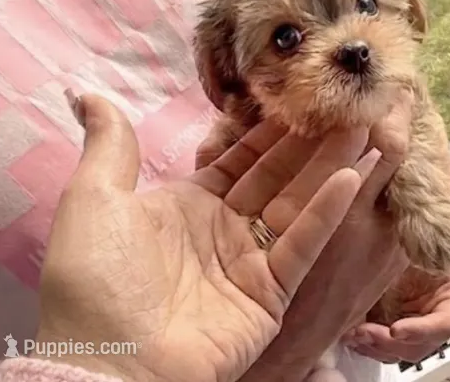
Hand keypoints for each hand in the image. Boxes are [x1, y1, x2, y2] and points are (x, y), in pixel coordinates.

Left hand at [35, 93, 379, 381]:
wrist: (109, 362)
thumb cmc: (96, 278)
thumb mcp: (94, 200)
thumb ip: (110, 145)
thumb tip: (89, 94)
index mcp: (189, 204)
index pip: (241, 158)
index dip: (271, 129)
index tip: (301, 94)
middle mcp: (224, 228)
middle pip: (277, 176)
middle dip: (309, 141)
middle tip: (344, 105)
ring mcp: (250, 261)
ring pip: (297, 203)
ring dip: (328, 166)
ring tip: (360, 128)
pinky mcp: (270, 292)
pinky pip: (302, 244)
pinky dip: (326, 212)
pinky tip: (349, 176)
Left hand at [344, 200, 449, 363]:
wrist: (399, 242)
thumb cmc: (423, 239)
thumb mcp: (436, 231)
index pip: (444, 324)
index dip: (422, 330)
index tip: (397, 329)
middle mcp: (433, 319)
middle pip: (419, 346)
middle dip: (392, 344)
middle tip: (366, 333)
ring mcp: (411, 328)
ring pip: (397, 351)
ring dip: (376, 347)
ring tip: (354, 334)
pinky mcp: (389, 330)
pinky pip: (378, 347)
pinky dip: (364, 344)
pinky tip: (347, 333)